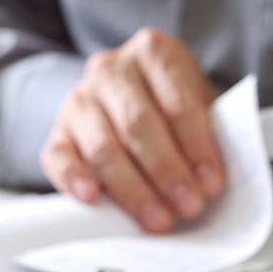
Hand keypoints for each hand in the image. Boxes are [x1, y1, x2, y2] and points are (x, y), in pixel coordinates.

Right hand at [40, 28, 224, 232]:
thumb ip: (210, 134)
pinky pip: (60, 157)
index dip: (197, 147)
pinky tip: (93, 198)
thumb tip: (214, 182)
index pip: (178, 102)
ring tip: (158, 219)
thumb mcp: (201, 106)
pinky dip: (75, 179)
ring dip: (133, 188)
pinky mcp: (58, 132)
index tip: (211, 185)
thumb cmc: (173, 108)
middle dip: (167, 171)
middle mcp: (111, 69)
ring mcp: (80, 100)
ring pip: (103, 146)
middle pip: (138, 124)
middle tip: (189, 207)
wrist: (129, 101)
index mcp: (154, 52)